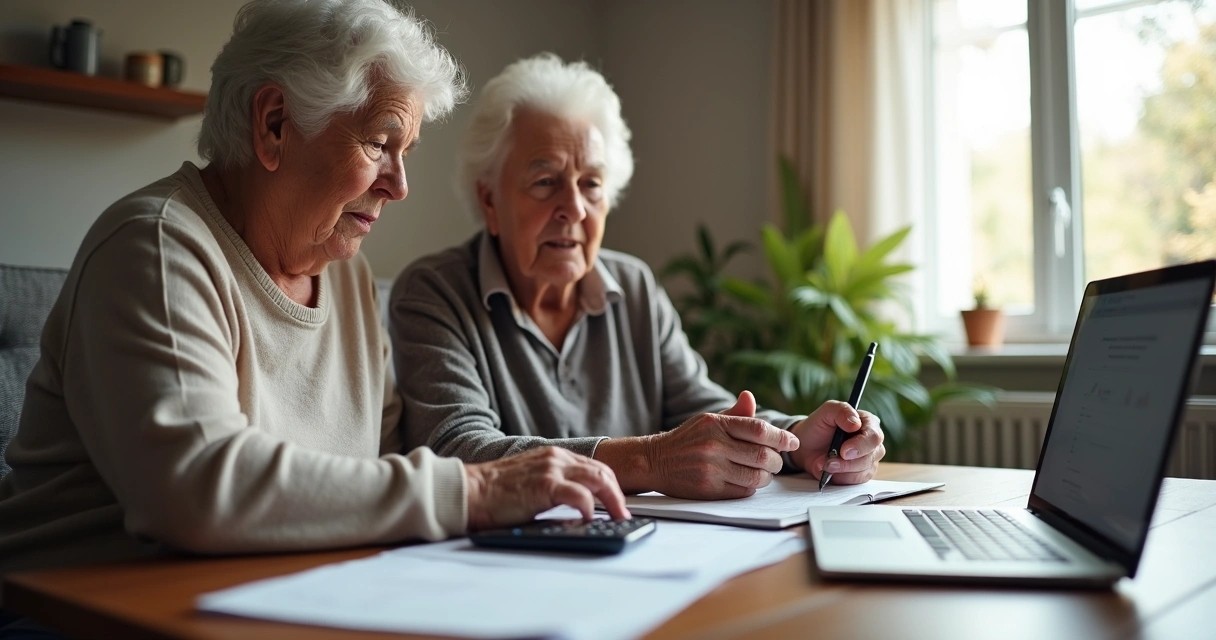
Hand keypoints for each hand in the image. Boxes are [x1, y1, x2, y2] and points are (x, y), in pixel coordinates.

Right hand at [464, 447, 629, 530]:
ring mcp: (551, 470)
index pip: (595, 466)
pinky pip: (579, 495)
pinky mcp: (544, 486)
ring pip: (598, 479)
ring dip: (613, 500)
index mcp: (554, 455)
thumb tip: (578, 504)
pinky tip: (591, 518)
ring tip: (618, 518)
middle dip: (619, 494)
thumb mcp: (532, 479)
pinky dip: (590, 507)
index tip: (619, 502)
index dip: (612, 485)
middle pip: (602, 471)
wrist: (471, 492)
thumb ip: (554, 484)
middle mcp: (556, 458)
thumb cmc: (496, 492)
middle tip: (625, 513)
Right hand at [645, 391, 798, 499]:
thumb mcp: (707, 420)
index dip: (781, 437)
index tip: (792, 442)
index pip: (759, 429)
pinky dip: (751, 487)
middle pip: (762, 455)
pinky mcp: (708, 489)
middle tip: (775, 460)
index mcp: (716, 424)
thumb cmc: (686, 440)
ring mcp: (710, 468)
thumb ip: (734, 413)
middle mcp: (714, 445)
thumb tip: (751, 397)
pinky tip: (746, 481)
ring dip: (766, 476)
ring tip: (763, 472)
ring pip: (756, 476)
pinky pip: (743, 491)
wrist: (654, 461)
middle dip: (776, 460)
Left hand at [789, 401, 884, 483]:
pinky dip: (841, 478)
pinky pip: (857, 481)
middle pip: (870, 457)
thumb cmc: (818, 426)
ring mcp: (869, 459)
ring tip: (824, 465)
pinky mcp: (862, 473)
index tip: (843, 451)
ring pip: (864, 471)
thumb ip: (841, 411)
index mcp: (869, 423)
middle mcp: (872, 442)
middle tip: (829, 462)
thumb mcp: (826, 411)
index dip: (860, 445)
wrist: (807, 446)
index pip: (874, 437)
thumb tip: (855, 424)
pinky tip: (830, 472)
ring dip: (842, 471)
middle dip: (847, 463)